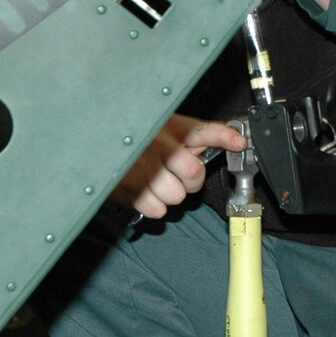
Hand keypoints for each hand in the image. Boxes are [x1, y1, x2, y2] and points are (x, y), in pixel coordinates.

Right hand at [111, 114, 248, 219]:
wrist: (97, 146)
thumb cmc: (139, 140)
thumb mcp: (167, 128)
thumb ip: (201, 136)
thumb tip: (237, 139)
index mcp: (169, 127)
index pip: (201, 131)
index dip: (223, 136)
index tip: (239, 142)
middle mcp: (155, 144)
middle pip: (192, 173)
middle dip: (190, 179)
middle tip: (177, 174)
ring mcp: (139, 166)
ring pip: (176, 195)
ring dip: (170, 193)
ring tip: (157, 181)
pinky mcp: (124, 186)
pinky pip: (157, 208)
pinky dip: (154, 204)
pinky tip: (146, 190)